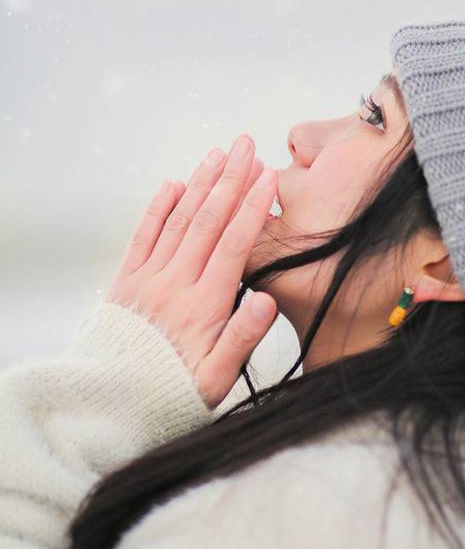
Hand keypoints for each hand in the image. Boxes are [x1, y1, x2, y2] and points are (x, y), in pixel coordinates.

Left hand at [105, 134, 278, 408]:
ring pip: (178, 220)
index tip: (268, 176)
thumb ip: (242, 338)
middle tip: (246, 146)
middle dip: (230, 180)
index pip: (233, 245)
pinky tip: (173, 183)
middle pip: (207, 221)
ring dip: (199, 184)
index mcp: (203, 306)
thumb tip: (267, 300)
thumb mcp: (217, 378)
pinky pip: (143, 235)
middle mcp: (174, 284)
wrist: (113, 403)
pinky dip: (159, 207)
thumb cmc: (174, 391)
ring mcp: (148, 278)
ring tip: (218, 153)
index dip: (252, 208)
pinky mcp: (127, 280)